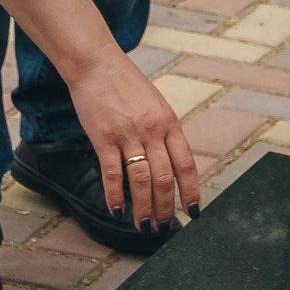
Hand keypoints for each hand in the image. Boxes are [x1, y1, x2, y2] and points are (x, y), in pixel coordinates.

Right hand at [66, 48, 201, 230]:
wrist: (96, 63)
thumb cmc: (126, 84)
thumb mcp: (156, 105)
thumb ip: (164, 133)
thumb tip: (170, 165)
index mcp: (169, 122)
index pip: (186, 165)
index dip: (191, 192)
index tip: (193, 212)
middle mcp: (152, 130)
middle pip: (165, 178)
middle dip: (166, 207)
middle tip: (163, 226)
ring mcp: (128, 134)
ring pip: (141, 180)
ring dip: (144, 207)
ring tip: (144, 225)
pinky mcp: (103, 137)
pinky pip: (112, 173)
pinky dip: (115, 196)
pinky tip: (117, 210)